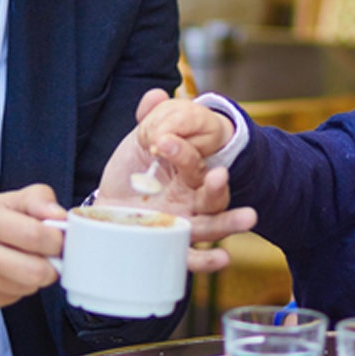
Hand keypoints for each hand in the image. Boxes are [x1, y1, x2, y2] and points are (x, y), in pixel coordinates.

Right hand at [0, 184, 67, 315]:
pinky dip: (14, 289)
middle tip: (44, 255)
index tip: (56, 238)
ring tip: (17, 262)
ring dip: (32, 277)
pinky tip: (0, 275)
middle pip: (37, 272)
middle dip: (50, 265)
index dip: (57, 240)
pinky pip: (12, 301)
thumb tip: (60, 215)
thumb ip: (34, 200)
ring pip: (28, 289)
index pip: (38, 236)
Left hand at [98, 89, 256, 272]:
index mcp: (186, 174)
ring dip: (231, 222)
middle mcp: (190, 201)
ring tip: (248, 218)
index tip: (163, 141)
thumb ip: (151, 120)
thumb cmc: (130, 176)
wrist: (106, 210)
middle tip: (220, 176)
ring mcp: (182, 225)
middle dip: (220, 186)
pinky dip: (209, 261)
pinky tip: (223, 260)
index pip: (196, 163)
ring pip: (212, 226)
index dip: (185, 153)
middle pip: (213, 197)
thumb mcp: (139, 146)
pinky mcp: (169, 248)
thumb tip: (156, 94)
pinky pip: (192, 258)